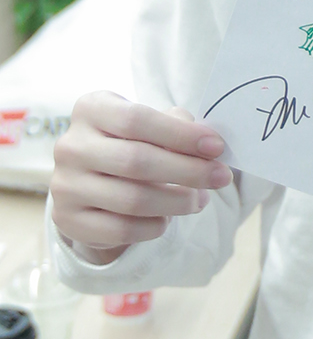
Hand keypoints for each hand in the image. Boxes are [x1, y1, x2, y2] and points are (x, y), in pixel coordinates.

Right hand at [51, 91, 232, 264]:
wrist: (90, 181)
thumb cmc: (130, 142)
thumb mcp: (149, 124)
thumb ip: (175, 126)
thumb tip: (207, 144)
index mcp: (91, 109)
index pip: (137, 119)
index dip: (181, 135)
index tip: (217, 147)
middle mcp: (70, 145)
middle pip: (137, 161)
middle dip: (188, 171)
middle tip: (221, 177)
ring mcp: (65, 185)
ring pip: (132, 199)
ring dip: (177, 201)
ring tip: (201, 199)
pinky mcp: (68, 220)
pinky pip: (122, 229)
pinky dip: (154, 225)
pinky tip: (169, 217)